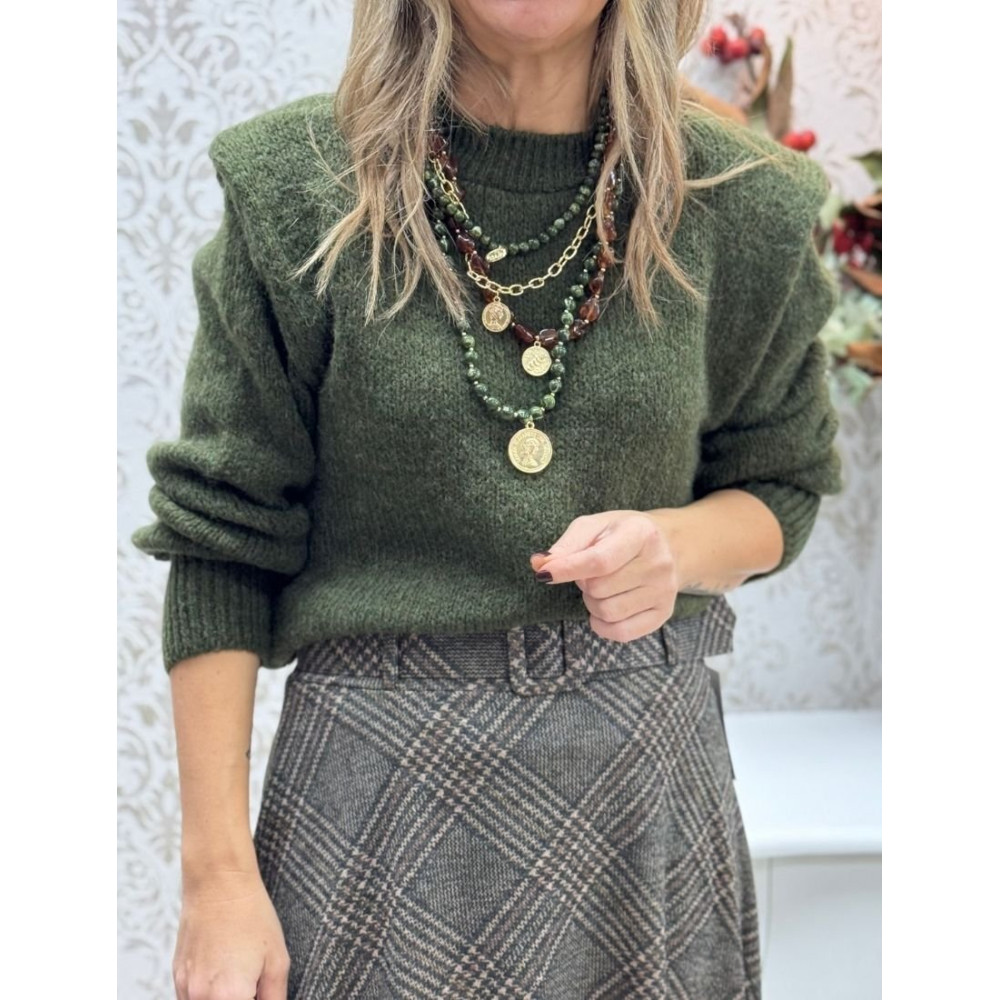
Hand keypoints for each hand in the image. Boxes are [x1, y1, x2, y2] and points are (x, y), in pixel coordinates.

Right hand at [173, 868, 289, 999]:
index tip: (260, 993)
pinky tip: (223, 974)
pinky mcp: (177, 978)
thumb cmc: (251, 916)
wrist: (219, 883)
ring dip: (223, 999)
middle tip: (252, 985)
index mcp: (230, 997)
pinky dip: (208, 996)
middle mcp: (202, 998)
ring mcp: (185, 989)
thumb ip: (275, 998)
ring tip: (238, 974)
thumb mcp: (277, 959)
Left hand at [529, 509, 680, 642]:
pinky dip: (603, 624)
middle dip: (584, 583)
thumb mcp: (594, 526)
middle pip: (599, 589)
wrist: (669, 544)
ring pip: (607, 612)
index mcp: (641, 533)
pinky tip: (605, 608)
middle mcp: (658, 563)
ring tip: (603, 586)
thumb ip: (566, 545)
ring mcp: (664, 591)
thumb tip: (539, 565)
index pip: (599, 561)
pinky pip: (621, 633)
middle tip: (592, 572)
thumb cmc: (621, 534)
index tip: (544, 574)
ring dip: (593, 603)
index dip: (567, 570)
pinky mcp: (664, 613)